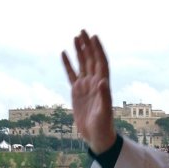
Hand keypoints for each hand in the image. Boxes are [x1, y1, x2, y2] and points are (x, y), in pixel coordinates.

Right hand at [62, 30, 116, 153]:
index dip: (98, 50)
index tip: (94, 37)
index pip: (101, 63)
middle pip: (91, 59)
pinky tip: (64, 53)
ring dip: (79, 51)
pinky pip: (71, 75)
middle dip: (87, 45)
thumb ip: (104, 96)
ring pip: (82, 64)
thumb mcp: (104, 112)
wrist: (97, 136)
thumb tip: (102, 81)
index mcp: (102, 85)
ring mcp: (85, 86)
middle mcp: (94, 82)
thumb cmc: (103, 126)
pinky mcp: (77, 92)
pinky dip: (68, 64)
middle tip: (82, 31)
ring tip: (75, 37)